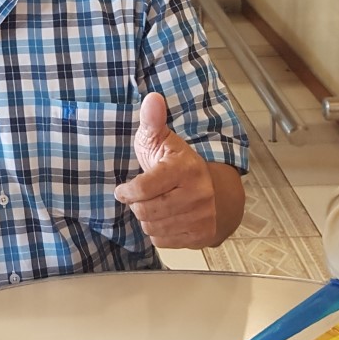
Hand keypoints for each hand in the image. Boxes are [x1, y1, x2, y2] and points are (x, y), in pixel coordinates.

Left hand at [113, 92, 222, 248]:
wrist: (215, 192)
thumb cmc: (177, 164)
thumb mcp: (162, 139)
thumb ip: (153, 120)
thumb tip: (152, 98)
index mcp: (185, 170)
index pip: (144, 188)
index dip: (127, 191)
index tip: (123, 190)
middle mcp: (197, 195)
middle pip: (145, 211)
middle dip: (137, 204)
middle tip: (142, 196)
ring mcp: (201, 217)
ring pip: (152, 227)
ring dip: (147, 218)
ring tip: (155, 204)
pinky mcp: (201, 236)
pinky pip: (163, 241)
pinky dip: (158, 232)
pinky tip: (165, 218)